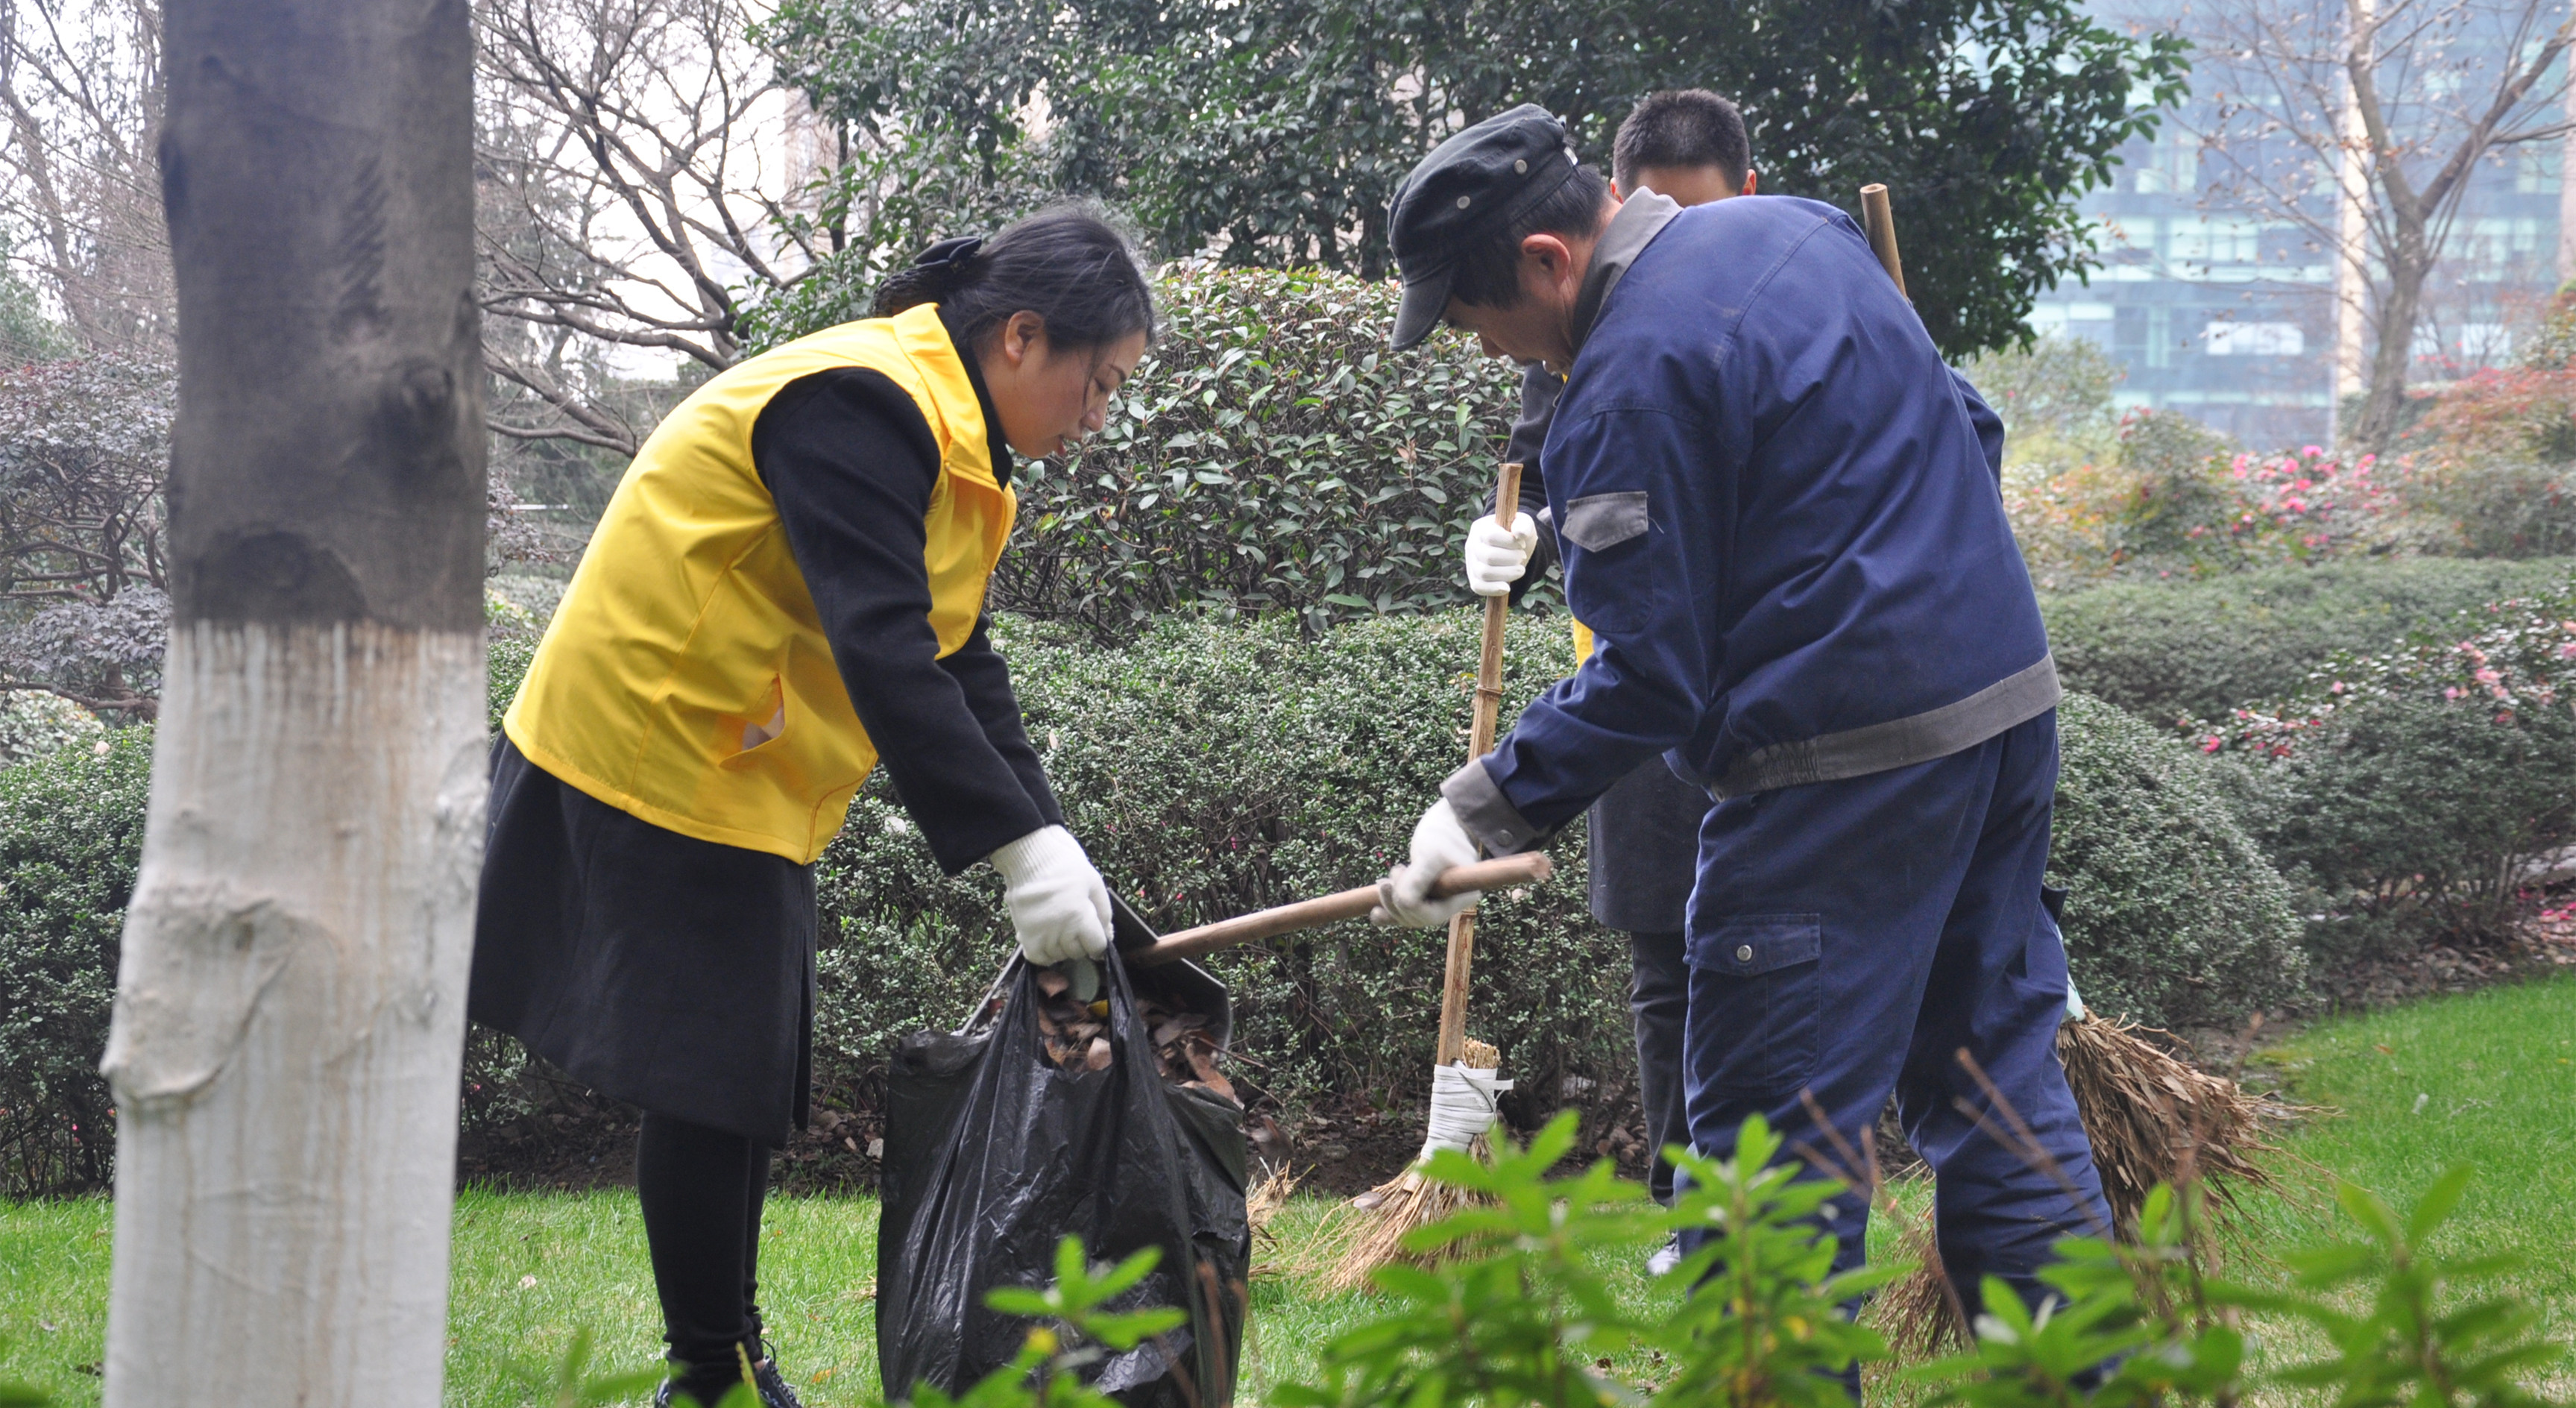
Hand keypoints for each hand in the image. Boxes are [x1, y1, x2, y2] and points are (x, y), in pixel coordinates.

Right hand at [989, 826, 1111, 965]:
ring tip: (1061, 930)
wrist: (1029, 854)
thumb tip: (1107, 934)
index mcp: (1080, 916)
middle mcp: (1060, 930)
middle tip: (1077, 927)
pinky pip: (1037, 957)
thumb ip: (1103, 912)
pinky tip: (1048, 940)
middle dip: (1081, 943)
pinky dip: (1044, 954)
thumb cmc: (1065, 864)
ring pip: (1058, 956)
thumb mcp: (1094, 883)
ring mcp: (1040, 934)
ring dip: (1063, 948)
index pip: (1096, 946)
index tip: (1095, 934)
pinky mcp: (1024, 933)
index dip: (1099, 941)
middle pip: (1077, 953)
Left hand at [1371, 800, 1482, 926]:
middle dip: (1397, 902)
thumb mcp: (1431, 856)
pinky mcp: (1426, 896)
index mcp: (1463, 896)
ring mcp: (1438, 900)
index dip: (1408, 906)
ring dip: (1391, 903)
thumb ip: (1418, 880)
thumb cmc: (1441, 836)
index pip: (1431, 915)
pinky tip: (1375, 913)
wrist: (1442, 824)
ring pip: (1410, 916)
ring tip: (1383, 882)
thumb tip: (1405, 904)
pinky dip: (1390, 913)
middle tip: (1385, 880)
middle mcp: (1452, 902)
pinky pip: (1407, 912)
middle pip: (1419, 919)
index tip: (1392, 882)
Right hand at [1463, 512, 1537, 596]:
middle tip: (1522, 557)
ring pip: (1484, 573)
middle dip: (1512, 559)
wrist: (1513, 550)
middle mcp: (1471, 545)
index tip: (1521, 543)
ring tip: (1520, 569)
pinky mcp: (1474, 579)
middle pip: (1488, 556)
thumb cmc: (1516, 535)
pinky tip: (1507, 588)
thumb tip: (1519, 533)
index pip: (1490, 536)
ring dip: (1507, 574)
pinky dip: (1493, 589)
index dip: (1510, 542)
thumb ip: (1523, 524)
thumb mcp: (1523, 524)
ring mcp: (1471, 563)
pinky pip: (1478, 587)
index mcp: (1480, 528)